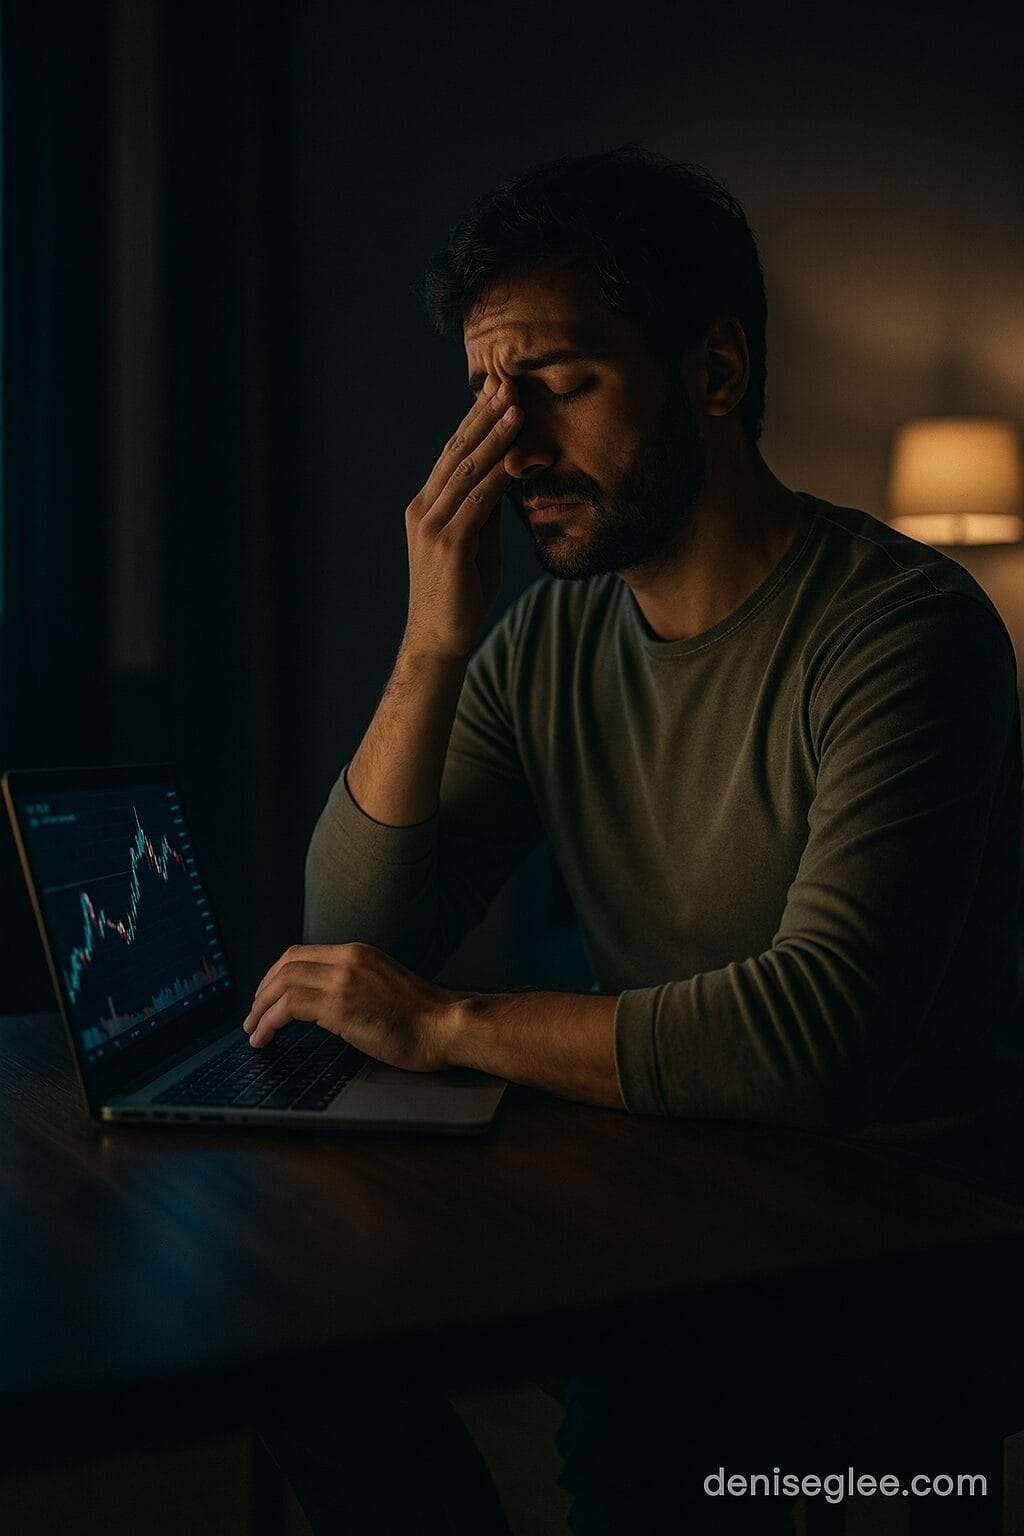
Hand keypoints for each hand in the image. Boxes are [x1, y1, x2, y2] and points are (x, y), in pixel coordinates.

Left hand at [241, 942, 464, 1071]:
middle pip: (286, 964)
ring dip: (259, 1008)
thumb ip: (357, 985)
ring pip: (281, 983)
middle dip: (262, 991)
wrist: (447, 1025)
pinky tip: (263, 1038)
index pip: (301, 953)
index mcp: (358, 952)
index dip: (275, 974)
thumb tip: (330, 1003)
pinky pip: (287, 1008)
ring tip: (253, 1030)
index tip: (267, 996)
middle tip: (253, 1015)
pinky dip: (268, 1022)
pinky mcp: (339, 1006)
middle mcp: (348, 959)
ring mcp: (343, 980)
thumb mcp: (385, 986)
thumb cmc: (425, 1017)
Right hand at [402, 373, 521, 660]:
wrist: (439, 640)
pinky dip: (497, 474)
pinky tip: (515, 454)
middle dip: (483, 414)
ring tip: (516, 404)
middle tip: (506, 380)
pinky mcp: (449, 543)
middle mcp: (424, 509)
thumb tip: (507, 480)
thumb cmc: (460, 597)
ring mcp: (433, 525)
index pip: (453, 454)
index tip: (497, 392)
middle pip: (457, 451)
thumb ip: (486, 513)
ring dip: (494, 435)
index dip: (475, 421)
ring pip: (467, 469)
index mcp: (427, 507)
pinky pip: (477, 500)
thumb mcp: (476, 545)